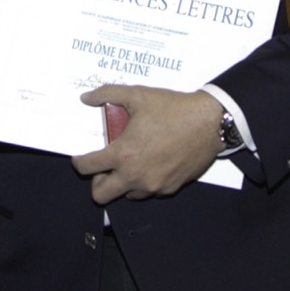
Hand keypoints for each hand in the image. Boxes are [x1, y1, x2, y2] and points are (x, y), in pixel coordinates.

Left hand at [71, 86, 221, 202]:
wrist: (210, 122)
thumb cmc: (173, 109)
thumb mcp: (138, 95)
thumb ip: (107, 94)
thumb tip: (86, 98)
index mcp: (122, 154)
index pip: (87, 168)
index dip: (79, 162)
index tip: (81, 158)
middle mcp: (135, 176)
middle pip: (100, 195)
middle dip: (97, 182)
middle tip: (104, 167)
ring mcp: (153, 186)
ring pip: (126, 195)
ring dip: (122, 183)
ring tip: (130, 164)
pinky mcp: (170, 188)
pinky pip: (149, 191)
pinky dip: (144, 182)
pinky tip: (151, 164)